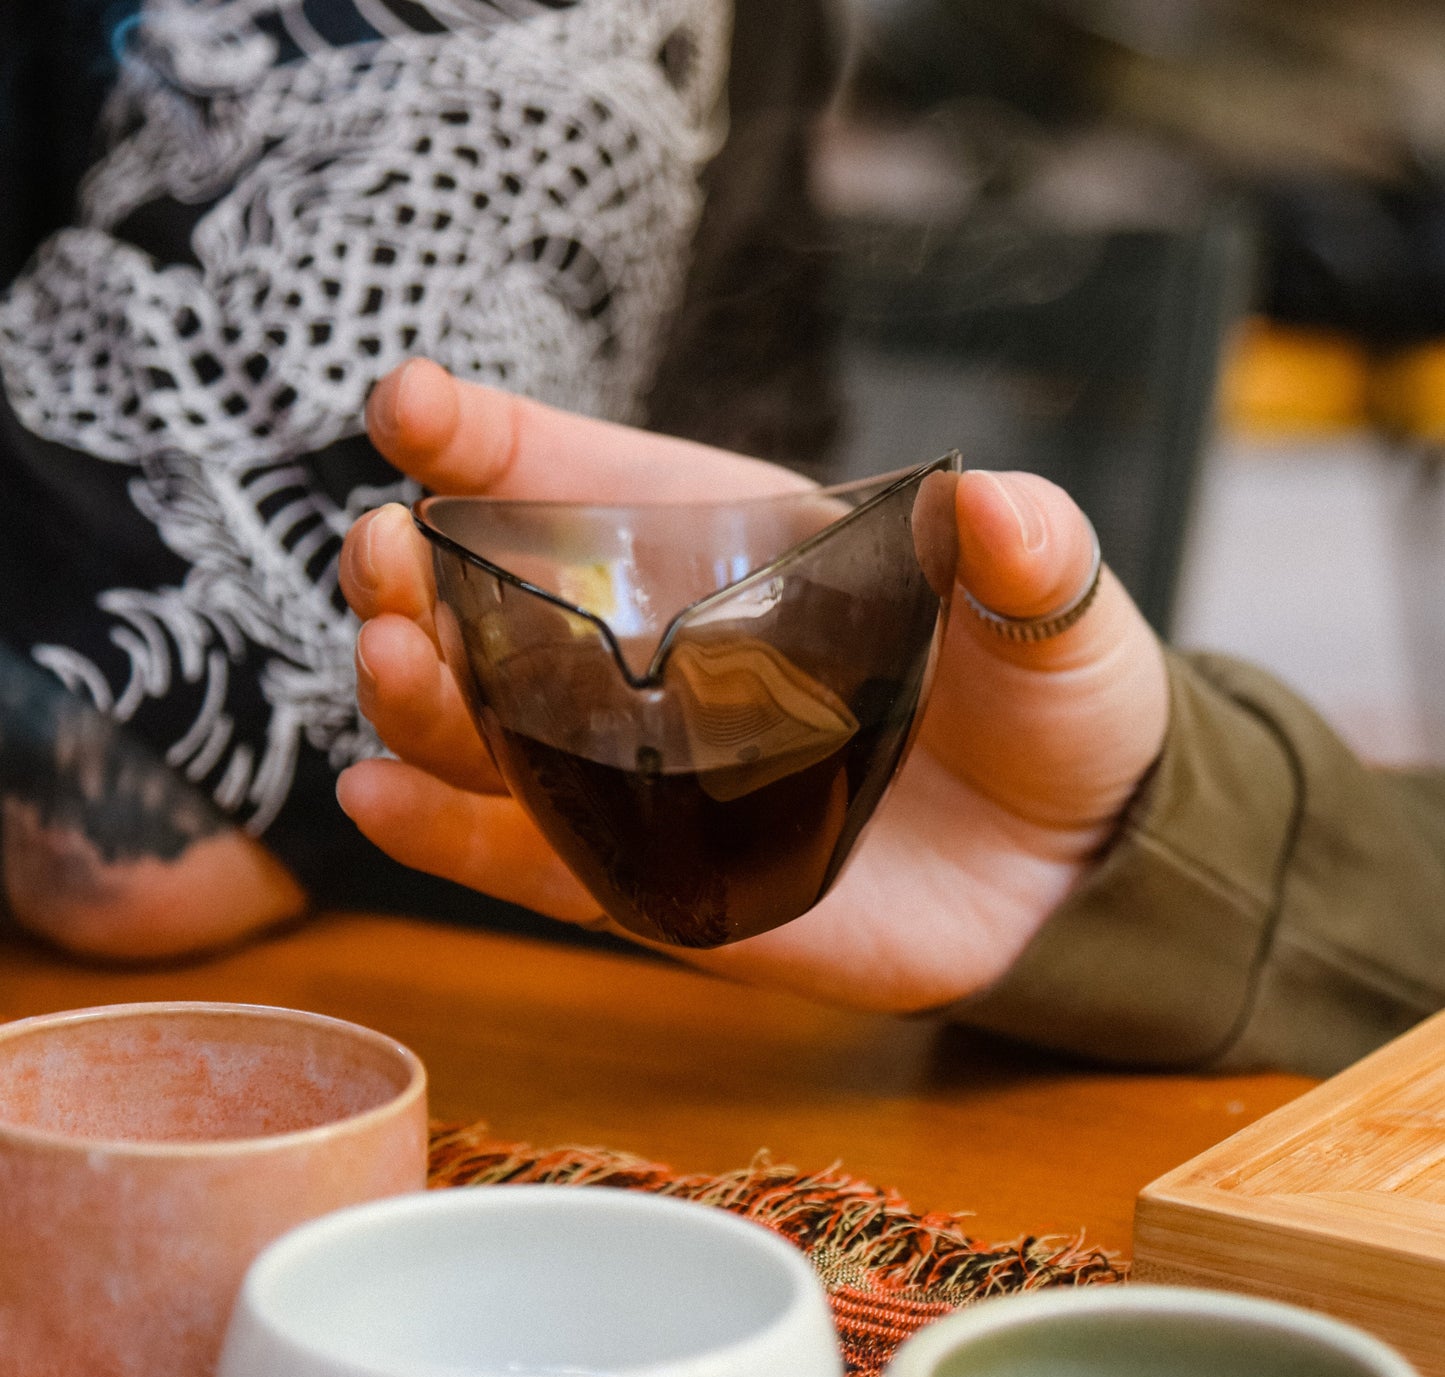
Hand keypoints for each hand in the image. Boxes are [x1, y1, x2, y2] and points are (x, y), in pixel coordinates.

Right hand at [337, 358, 1168, 1010]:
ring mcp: (648, 775)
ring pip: (493, 733)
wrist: (1066, 865)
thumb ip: (1030, 555)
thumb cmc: (1052, 708)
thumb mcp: (1059, 618)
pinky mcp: (657, 881)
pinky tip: (380, 799)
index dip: (487, 441)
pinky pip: (537, 860)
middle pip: (500, 606)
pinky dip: (453, 837)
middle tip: (381, 560)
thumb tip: (995, 505)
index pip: (587, 480)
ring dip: (419, 700)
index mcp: (733, 552)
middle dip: (419, 575)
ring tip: (383, 664)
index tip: (407, 408)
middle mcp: (661, 659)